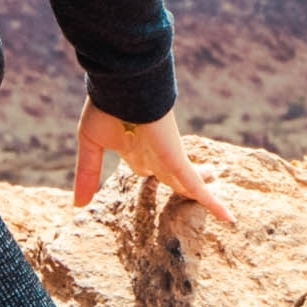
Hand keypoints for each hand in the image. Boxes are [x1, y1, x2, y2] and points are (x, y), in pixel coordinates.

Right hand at [74, 106, 236, 225]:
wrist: (125, 87)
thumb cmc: (106, 108)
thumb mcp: (91, 144)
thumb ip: (86, 174)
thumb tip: (77, 204)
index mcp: (134, 147)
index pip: (144, 168)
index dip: (147, 175)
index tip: (148, 180)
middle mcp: (154, 154)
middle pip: (172, 178)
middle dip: (180, 187)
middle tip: (191, 196)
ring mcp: (169, 158)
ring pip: (189, 184)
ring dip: (203, 195)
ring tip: (221, 208)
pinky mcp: (179, 162)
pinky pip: (198, 188)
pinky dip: (213, 205)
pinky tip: (229, 220)